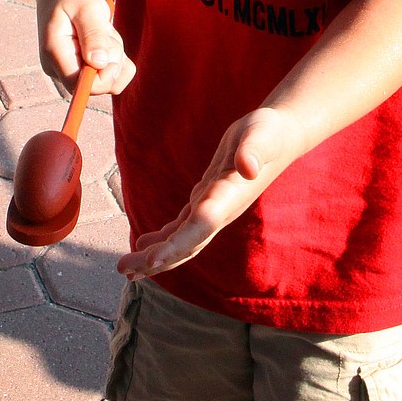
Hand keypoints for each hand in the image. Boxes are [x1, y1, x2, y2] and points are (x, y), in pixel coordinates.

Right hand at [37, 0, 135, 95]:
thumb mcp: (86, 7)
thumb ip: (93, 34)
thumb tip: (99, 63)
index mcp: (54, 54)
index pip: (78, 86)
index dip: (103, 76)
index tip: (112, 50)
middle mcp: (59, 68)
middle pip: (98, 85)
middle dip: (112, 59)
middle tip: (106, 30)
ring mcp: (72, 70)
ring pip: (109, 79)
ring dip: (116, 55)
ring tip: (103, 30)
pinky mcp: (83, 69)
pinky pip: (113, 76)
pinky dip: (117, 57)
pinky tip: (106, 38)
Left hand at [117, 107, 306, 278]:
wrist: (279, 136)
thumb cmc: (269, 132)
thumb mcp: (261, 134)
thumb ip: (253, 150)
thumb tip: (247, 167)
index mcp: (229, 196)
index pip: (201, 226)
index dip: (177, 245)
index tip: (153, 261)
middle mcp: (221, 210)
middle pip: (186, 243)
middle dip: (156, 259)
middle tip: (122, 268)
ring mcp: (214, 209)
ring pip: (182, 241)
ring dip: (155, 256)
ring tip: (126, 267)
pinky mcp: (208, 200)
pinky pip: (183, 227)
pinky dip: (163, 239)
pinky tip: (143, 246)